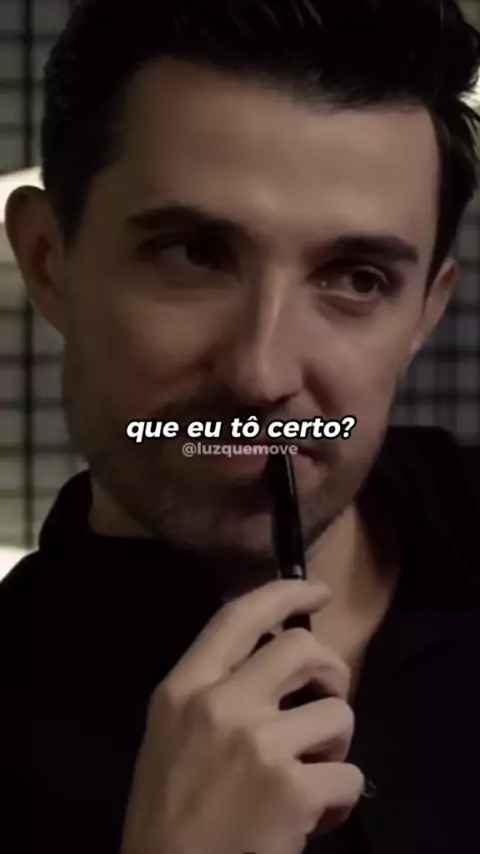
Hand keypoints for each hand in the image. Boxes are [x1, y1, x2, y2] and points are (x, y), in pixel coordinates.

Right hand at [120, 580, 363, 853]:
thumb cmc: (166, 809)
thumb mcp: (170, 731)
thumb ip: (213, 689)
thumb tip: (274, 658)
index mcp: (184, 687)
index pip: (239, 616)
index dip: (285, 593)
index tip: (317, 591)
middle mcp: (222, 704)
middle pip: (302, 649)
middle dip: (331, 669)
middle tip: (328, 696)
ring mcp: (260, 744)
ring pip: (338, 713)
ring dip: (335, 743)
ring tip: (312, 771)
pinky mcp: (293, 790)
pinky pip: (349, 775)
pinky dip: (340, 797)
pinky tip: (314, 816)